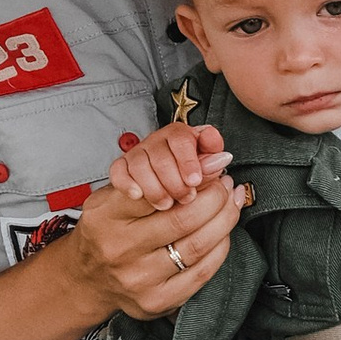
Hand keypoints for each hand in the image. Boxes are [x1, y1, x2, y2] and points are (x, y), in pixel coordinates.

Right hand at [66, 163, 246, 320]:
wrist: (87, 278)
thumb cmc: (107, 231)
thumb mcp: (111, 197)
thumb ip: (149, 178)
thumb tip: (205, 162)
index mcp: (106, 216)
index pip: (158, 189)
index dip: (194, 177)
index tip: (212, 168)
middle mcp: (120, 249)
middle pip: (184, 218)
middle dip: (215, 196)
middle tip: (225, 184)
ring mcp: (139, 278)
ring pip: (198, 245)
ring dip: (224, 220)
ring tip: (231, 203)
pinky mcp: (156, 301)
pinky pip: (202, 272)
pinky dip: (220, 248)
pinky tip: (223, 233)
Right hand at [108, 119, 229, 207]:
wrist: (153, 190)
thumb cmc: (181, 177)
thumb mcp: (200, 167)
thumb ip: (210, 162)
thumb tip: (222, 158)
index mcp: (178, 135)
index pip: (180, 138)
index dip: (188, 160)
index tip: (195, 180)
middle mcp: (155, 142)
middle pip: (161, 156)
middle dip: (176, 182)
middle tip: (187, 198)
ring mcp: (136, 155)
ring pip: (140, 165)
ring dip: (156, 188)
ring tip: (166, 204)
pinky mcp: (120, 169)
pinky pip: (118, 171)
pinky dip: (127, 183)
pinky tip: (138, 194)